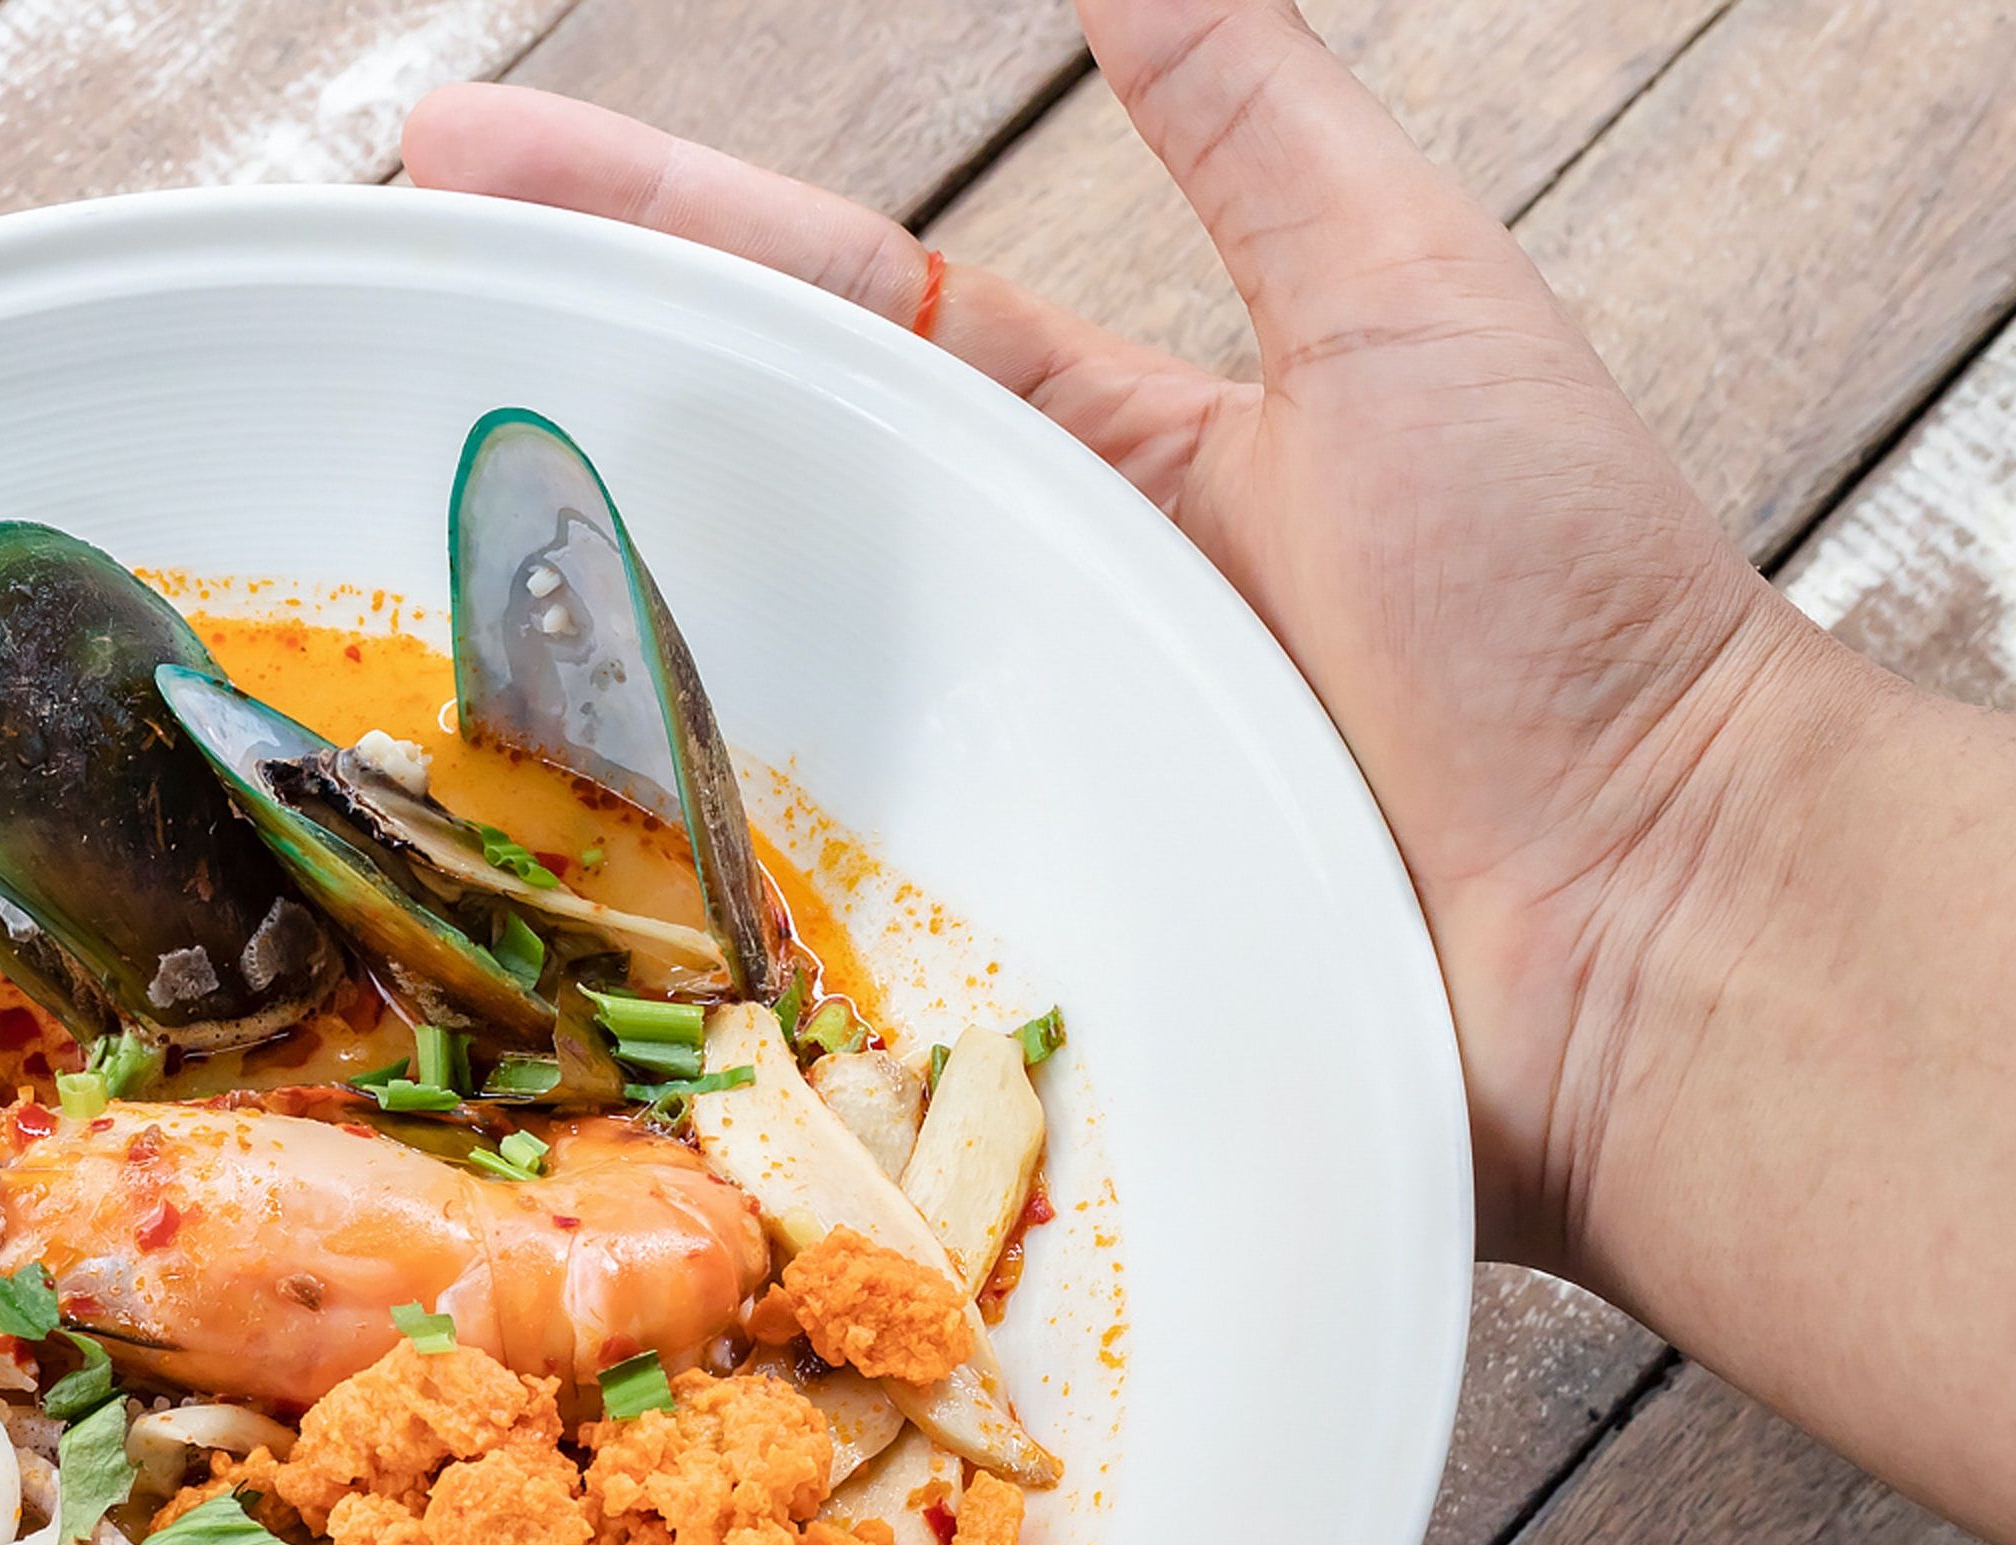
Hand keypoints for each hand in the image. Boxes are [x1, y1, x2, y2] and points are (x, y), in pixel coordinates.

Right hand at [405, 4, 1863, 1269]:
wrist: (1664, 934)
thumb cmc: (1577, 619)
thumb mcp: (1400, 304)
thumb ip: (1258, 114)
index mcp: (1111, 452)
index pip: (830, 298)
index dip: (649, 215)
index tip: (460, 156)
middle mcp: (1032, 615)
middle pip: (744, 495)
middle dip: (544, 408)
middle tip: (351, 339)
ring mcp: (1007, 789)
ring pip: (746, 713)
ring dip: (560, 659)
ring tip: (358, 578)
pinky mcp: (1009, 960)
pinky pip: (813, 915)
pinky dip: (676, 898)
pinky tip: (526, 873)